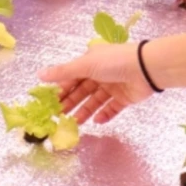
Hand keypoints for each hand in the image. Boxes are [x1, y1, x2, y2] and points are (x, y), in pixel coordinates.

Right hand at [37, 42, 155, 123]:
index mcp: (91, 62)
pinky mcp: (125, 98)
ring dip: (85, 111)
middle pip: (82, 91)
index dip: (61, 90)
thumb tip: (39, 74)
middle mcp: (101, 73)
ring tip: (75, 123)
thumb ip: (63, 72)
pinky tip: (97, 121)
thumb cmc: (113, 63)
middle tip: (59, 117)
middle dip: (71, 103)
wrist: (146, 68)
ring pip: (95, 101)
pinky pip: (112, 108)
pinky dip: (104, 115)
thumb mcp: (85, 65)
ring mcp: (113, 86)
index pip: (71, 77)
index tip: (50, 103)